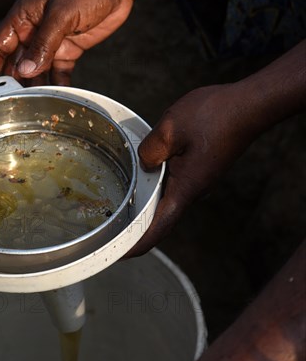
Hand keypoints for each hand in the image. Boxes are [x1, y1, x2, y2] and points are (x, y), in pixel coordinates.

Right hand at [0, 0, 162, 98]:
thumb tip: (26, 70)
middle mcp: (32, 32)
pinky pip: (58, 73)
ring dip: (33, 88)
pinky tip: (56, 98)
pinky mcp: (67, 51)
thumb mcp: (61, 14)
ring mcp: (49, 43)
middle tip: (7, 105)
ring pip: (35, 72)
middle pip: (14, 64)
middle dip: (10, 84)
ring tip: (31, 106)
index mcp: (22, 18)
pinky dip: (57, 85)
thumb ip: (43, 43)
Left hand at [126, 40, 304, 256]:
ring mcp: (198, 179)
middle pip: (160, 217)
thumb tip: (143, 164)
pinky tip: (141, 181)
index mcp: (185, 187)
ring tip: (120, 210)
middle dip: (136, 228)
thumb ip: (149, 151)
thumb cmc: (214, 115)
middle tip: (111, 233)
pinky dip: (154, 189)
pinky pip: (173, 184)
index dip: (138, 243)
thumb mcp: (170, 129)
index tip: (120, 255)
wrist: (249, 105)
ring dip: (145, 207)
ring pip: (166, 199)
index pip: (158, 226)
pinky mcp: (200, 168)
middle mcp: (193, 189)